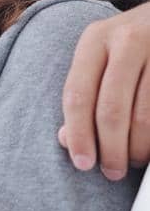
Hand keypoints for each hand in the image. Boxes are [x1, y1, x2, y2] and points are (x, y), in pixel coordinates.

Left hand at [59, 3, 149, 179]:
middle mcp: (128, 40)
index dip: (79, 134)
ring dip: (138, 149)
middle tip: (113, 171)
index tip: (83, 163)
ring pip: (145, 116)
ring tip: (135, 161)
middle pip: (112, 109)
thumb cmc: (129, 46)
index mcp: (95, 39)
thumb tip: (67, 141)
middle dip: (111, 150)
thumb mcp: (99, 58)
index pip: (78, 94)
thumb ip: (82, 95)